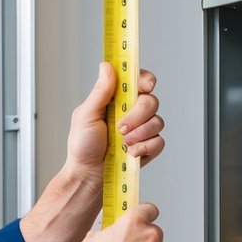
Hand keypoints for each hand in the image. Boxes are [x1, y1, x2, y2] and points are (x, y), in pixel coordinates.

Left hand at [65, 64, 164, 183]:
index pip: (138, 81)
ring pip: (158, 121)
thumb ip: (100, 91)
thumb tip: (107, 66)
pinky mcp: (148, 147)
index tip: (145, 86)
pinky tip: (131, 153)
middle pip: (151, 101)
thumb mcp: (86, 115)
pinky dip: (145, 147)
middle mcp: (132, 112)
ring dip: (140, 133)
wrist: (88, 175)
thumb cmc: (82, 146)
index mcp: (117, 99)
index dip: (146, 80)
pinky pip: (159, 141)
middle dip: (138, 114)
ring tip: (123, 143)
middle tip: (121, 127)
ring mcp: (142, 129)